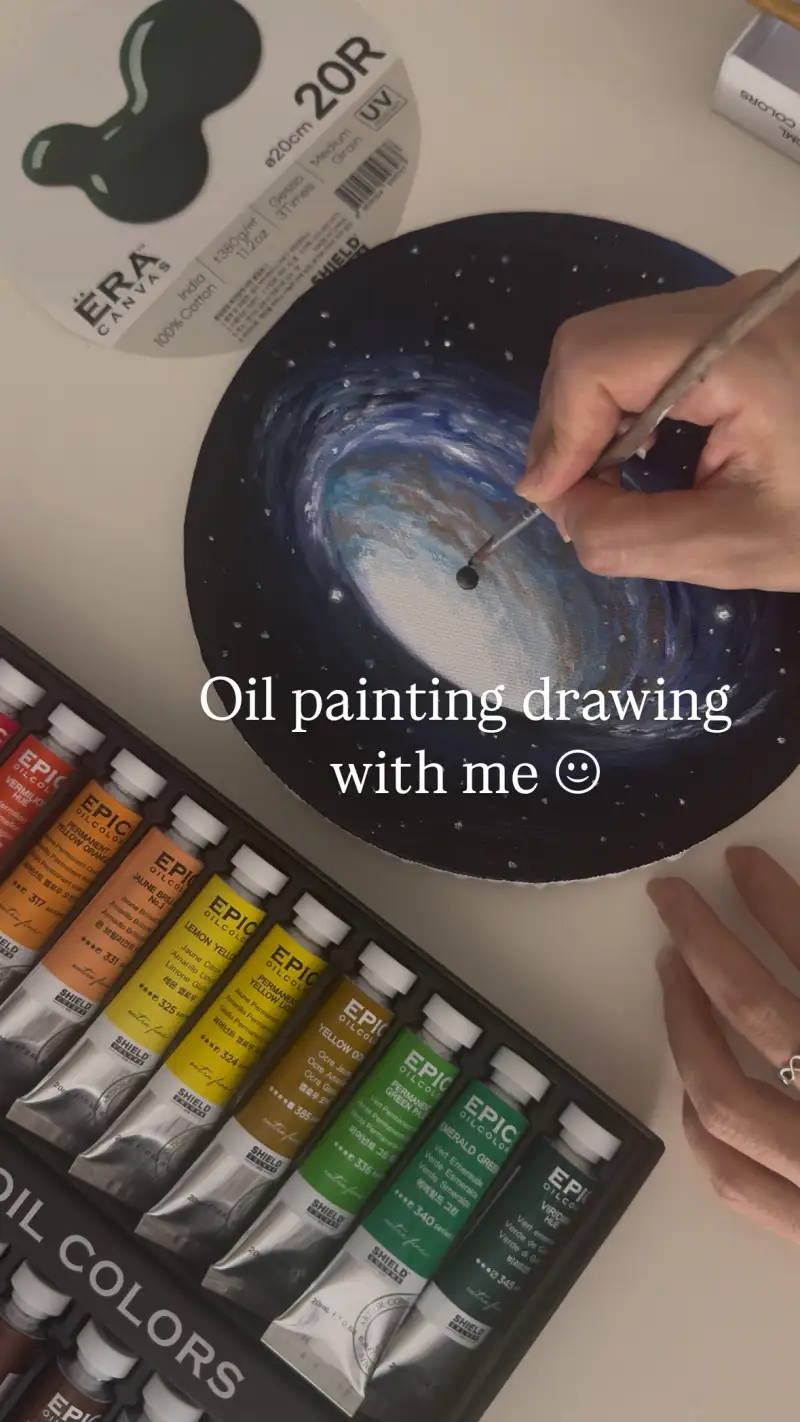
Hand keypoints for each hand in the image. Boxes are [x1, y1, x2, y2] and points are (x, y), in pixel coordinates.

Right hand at [517, 273, 799, 589]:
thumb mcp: (735, 545)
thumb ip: (628, 535)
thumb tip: (557, 505)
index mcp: (740, 355)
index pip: (596, 360)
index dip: (557, 432)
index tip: (555, 500)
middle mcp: (733, 307)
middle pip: (595, 343)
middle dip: (567, 425)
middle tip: (579, 498)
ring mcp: (735, 305)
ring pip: (614, 342)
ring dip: (591, 415)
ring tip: (609, 481)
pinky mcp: (735, 320)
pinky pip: (645, 347)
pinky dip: (621, 402)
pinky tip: (640, 452)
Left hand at [649, 849, 799, 1242]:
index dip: (778, 900)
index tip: (741, 862)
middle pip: (758, 1012)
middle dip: (705, 941)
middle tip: (670, 894)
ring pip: (724, 1093)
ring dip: (685, 1021)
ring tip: (672, 969)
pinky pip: (734, 1178)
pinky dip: (702, 1122)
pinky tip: (693, 1083)